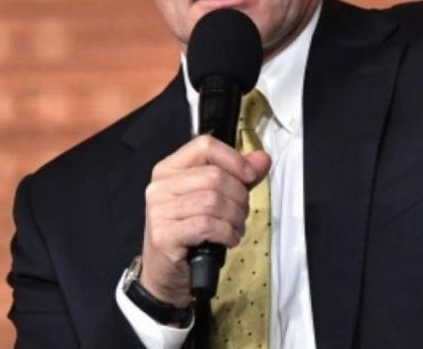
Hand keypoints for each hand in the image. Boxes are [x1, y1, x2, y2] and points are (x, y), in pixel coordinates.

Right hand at [139, 135, 270, 306]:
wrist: (165, 275)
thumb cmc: (190, 235)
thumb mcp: (215, 201)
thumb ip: (238, 178)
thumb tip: (263, 159)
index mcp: (169, 169)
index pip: (205, 146)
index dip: (234, 159)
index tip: (250, 176)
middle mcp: (160, 186)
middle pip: (214, 176)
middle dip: (239, 197)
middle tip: (241, 214)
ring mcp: (159, 210)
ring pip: (213, 201)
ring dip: (235, 218)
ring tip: (234, 229)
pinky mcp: (163, 234)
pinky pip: (208, 225)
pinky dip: (226, 233)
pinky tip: (227, 240)